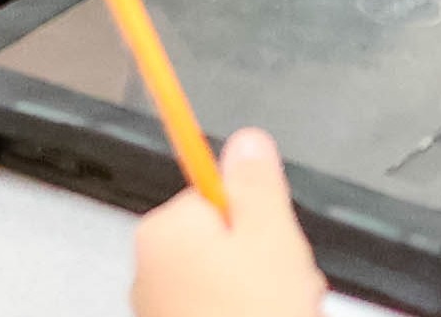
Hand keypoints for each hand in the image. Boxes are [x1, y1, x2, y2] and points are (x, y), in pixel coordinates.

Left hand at [131, 129, 321, 316]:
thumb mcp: (269, 239)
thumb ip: (257, 185)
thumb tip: (248, 141)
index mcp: (166, 230)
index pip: (220, 195)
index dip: (260, 217)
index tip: (277, 239)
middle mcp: (151, 265)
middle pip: (226, 238)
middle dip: (265, 259)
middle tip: (288, 283)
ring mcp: (160, 304)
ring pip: (229, 277)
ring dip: (262, 289)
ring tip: (283, 307)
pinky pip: (220, 305)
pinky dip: (244, 309)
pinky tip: (263, 316)